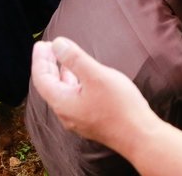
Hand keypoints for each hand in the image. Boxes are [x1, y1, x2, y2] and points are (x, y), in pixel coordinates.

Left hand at [30, 37, 157, 148]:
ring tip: (62, 59)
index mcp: (62, 102)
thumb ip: (74, 58)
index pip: (41, 78)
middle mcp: (66, 114)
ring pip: (63, 92)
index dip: (40, 59)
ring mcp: (78, 119)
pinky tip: (82, 78)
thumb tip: (56, 44)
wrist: (141, 137)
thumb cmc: (120, 107)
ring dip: (60, 74)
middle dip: (48, 65)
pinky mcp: (91, 121)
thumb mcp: (96, 76)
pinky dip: (72, 83)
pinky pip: (74, 98)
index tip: (42, 43)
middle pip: (50, 86)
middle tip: (49, 47)